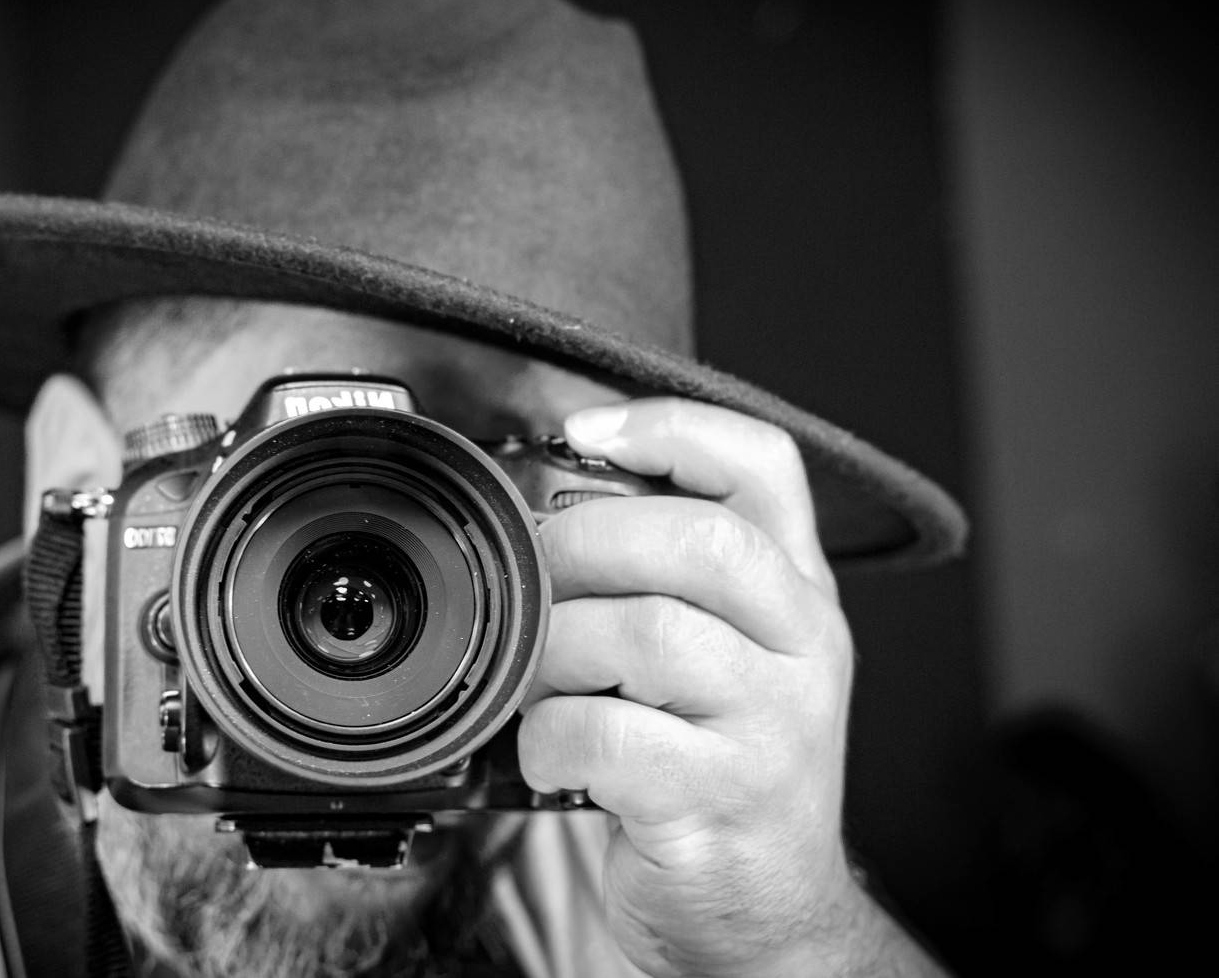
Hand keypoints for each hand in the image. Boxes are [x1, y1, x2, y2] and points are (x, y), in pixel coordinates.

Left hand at [516, 398, 946, 976]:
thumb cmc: (719, 771)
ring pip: (648, 632)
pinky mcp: (724, 797)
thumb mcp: (722, 661)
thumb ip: (663, 585)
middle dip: (588, 543)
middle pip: (701, 540)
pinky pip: (610, 735)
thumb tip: (545, 515)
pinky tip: (553, 755)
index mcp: (797, 593)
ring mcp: (775, 724)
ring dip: (559, 650)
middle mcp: (804, 646)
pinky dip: (551, 738)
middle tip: (540, 577)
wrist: (766, 916)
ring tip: (545, 682)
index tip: (584, 433)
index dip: (670, 427)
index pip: (762, 464)